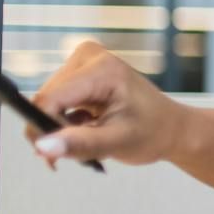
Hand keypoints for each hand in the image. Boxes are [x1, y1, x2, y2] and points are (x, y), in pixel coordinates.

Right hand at [25, 41, 188, 167]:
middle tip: (79, 153)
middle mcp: (88, 57)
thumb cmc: (154, 133)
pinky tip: (88, 132)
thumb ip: (79, 144)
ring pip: (49, 103)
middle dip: (55, 132)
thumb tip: (41, 147)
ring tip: (89, 143)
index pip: (49, 99)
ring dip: (60, 130)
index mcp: (101, 69)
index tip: (54, 156)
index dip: (44, 129)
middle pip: (46, 101)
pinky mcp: (80, 73)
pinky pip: (57, 102)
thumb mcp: (118, 143)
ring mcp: (83, 63)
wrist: (172, 128)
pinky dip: (66, 123)